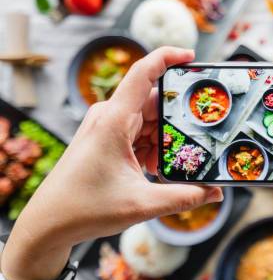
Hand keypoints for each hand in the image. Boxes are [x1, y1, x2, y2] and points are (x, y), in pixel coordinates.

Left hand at [1, 47, 221, 279]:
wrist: (49, 223)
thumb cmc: (85, 209)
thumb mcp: (143, 204)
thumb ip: (184, 196)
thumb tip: (216, 192)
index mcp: (114, 121)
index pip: (143, 73)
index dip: (168, 57)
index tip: (192, 56)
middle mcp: (109, 117)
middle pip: (154, 102)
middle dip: (178, 119)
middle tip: (200, 137)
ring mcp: (106, 127)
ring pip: (149, 121)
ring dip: (165, 139)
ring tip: (172, 164)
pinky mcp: (106, 139)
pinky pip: (139, 134)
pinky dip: (153, 147)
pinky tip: (156, 170)